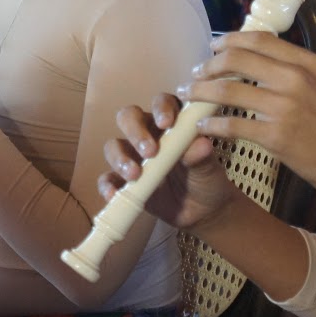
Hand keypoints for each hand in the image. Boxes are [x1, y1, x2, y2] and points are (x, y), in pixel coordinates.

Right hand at [98, 92, 240, 232]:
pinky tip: (113, 195)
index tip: (166, 123)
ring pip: (113, 146)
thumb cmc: (207, 181)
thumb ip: (202, 157)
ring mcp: (132, 156)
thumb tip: (201, 144)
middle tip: (149, 151)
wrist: (202, 213)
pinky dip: (106, 185)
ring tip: (135, 175)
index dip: (161, 108)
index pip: (161, 103)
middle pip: (128, 117)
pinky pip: (107, 178)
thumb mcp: (209, 170)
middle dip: (135, 131)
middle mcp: (148, 134)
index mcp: (171, 123)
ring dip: (120, 158)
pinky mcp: (123, 180)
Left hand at [179, 30, 315, 209]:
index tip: (213, 48)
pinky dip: (210, 124)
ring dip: (200, 92)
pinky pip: (231, 125)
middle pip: (235, 59)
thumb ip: (295, 72)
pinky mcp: (276, 137)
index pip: (258, 40)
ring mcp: (285, 108)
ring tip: (190, 97)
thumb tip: (261, 63)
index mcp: (307, 63)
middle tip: (194, 74)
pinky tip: (203, 127)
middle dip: (207, 65)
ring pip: (226, 90)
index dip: (228, 41)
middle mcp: (295, 79)